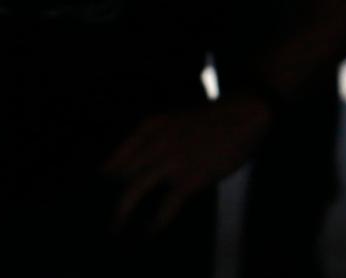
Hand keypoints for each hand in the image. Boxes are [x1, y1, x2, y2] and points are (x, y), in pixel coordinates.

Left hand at [106, 94, 273, 231]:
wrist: (245, 113)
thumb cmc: (211, 119)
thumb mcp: (174, 119)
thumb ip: (153, 138)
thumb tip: (135, 167)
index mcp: (150, 126)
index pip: (115, 158)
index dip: (104, 178)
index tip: (99, 191)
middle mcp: (155, 143)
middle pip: (118, 176)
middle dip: (107, 197)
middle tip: (103, 212)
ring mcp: (172, 161)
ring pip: (132, 192)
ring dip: (120, 214)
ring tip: (115, 228)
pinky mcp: (190, 179)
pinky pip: (165, 208)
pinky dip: (155, 223)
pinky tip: (149, 232)